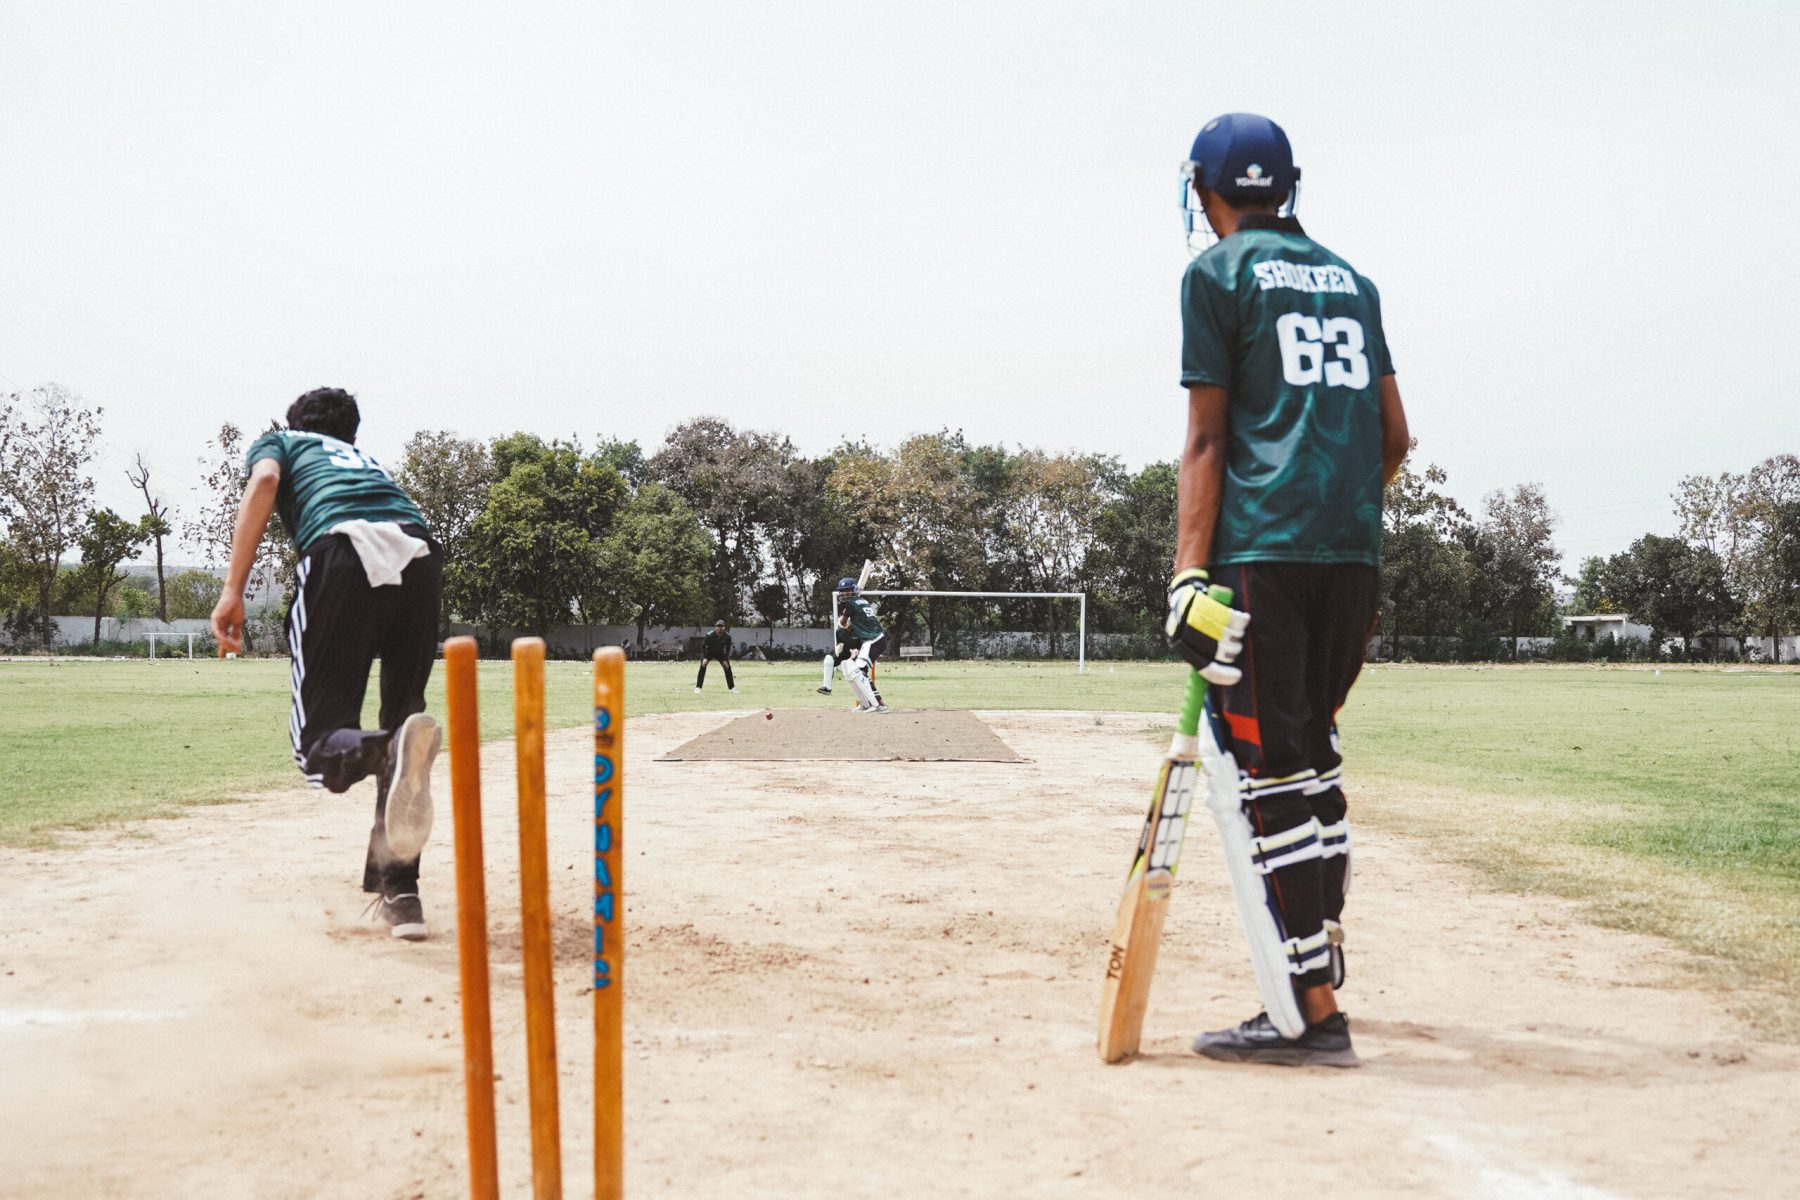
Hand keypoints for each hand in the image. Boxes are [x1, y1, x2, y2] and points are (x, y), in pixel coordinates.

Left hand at [210, 591, 245, 656]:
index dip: (223, 649)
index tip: (222, 658)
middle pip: (222, 640)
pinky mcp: (215, 619)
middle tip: (235, 653)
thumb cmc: (237, 607)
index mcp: (224, 627)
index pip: (223, 640)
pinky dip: (221, 636)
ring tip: (234, 648)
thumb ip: (236, 633)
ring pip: (219, 637)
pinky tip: (224, 641)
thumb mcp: (238, 623)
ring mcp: (216, 622)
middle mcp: (218, 626)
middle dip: (227, 647)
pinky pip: (217, 630)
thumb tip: (237, 645)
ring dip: (226, 643)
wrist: (234, 596)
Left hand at [1164, 567, 1248, 684]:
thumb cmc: (1193, 619)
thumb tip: (1224, 678)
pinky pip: (1229, 616)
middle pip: (1217, 651)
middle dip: (1232, 651)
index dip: (1222, 675)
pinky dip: (1240, 620)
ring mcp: (1191, 616)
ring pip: (1225, 634)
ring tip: (1238, 632)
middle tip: (1236, 646)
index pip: (1204, 668)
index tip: (1238, 676)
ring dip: (1237, 635)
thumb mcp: (1192, 639)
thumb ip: (1204, 655)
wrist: (1186, 588)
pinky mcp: (1202, 601)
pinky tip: (1243, 619)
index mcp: (1178, 645)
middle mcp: (1182, 632)